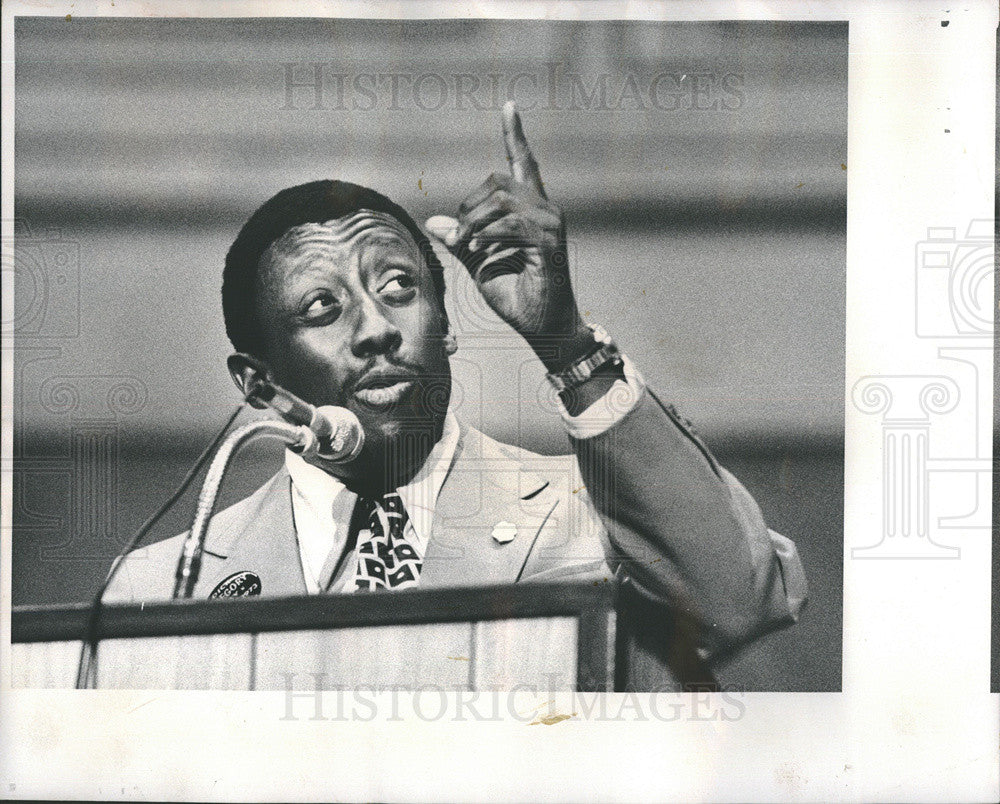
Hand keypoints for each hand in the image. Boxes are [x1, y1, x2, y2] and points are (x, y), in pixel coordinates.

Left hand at [426, 102, 591, 371]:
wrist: (543, 328)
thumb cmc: (516, 297)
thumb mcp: (479, 264)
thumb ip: (461, 240)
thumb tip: (434, 222)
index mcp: (532, 211)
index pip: (524, 163)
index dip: (514, 135)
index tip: (509, 106)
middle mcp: (546, 210)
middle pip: (498, 182)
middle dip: (470, 207)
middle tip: (461, 239)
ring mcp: (551, 224)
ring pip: (502, 201)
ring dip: (474, 225)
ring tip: (469, 249)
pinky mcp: (550, 243)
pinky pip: (511, 225)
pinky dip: (488, 236)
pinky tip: (480, 252)